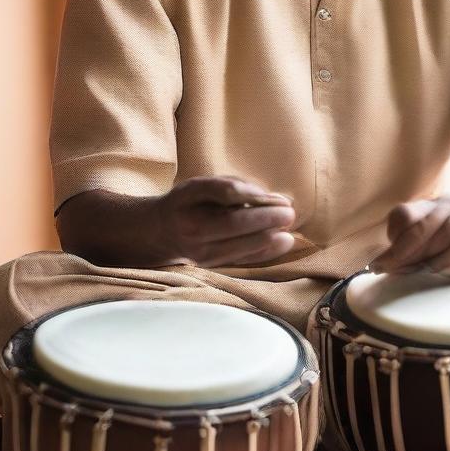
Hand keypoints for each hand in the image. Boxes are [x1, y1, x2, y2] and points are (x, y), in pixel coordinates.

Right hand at [153, 175, 296, 267]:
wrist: (160, 232)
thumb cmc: (187, 202)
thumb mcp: (200, 185)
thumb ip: (229, 186)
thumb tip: (266, 196)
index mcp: (190, 199)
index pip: (225, 194)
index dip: (253, 194)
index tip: (275, 196)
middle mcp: (193, 228)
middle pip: (234, 223)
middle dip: (266, 218)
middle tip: (289, 213)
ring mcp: (200, 251)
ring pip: (239, 245)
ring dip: (269, 237)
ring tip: (288, 228)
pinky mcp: (210, 265)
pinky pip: (241, 259)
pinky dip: (265, 251)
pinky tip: (283, 242)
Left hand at [368, 195, 449, 280]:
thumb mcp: (440, 217)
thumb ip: (415, 229)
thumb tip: (389, 257)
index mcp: (441, 201)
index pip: (405, 215)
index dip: (390, 238)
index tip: (378, 258)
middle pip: (418, 232)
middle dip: (396, 255)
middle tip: (379, 268)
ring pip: (432, 248)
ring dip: (412, 264)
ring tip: (399, 272)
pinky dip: (436, 268)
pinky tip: (428, 272)